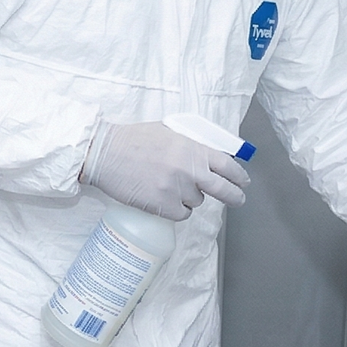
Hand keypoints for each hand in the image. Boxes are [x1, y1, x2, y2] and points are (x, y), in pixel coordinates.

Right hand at [81, 120, 249, 220]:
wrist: (104, 154)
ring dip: (190, 197)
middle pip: (224, 190)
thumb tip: (208, 157)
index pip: (228, 166)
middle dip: (234, 197)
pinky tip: (163, 198)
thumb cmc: (132, 140)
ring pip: (197, 202)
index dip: (239, 176)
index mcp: (193, 149)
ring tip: (170, 187)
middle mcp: (189, 170)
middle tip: (237, 199)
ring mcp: (176, 189)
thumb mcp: (167, 133)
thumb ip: (190, 145)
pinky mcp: (163, 206)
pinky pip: (182, 214)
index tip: (242, 181)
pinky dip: (176, 209)